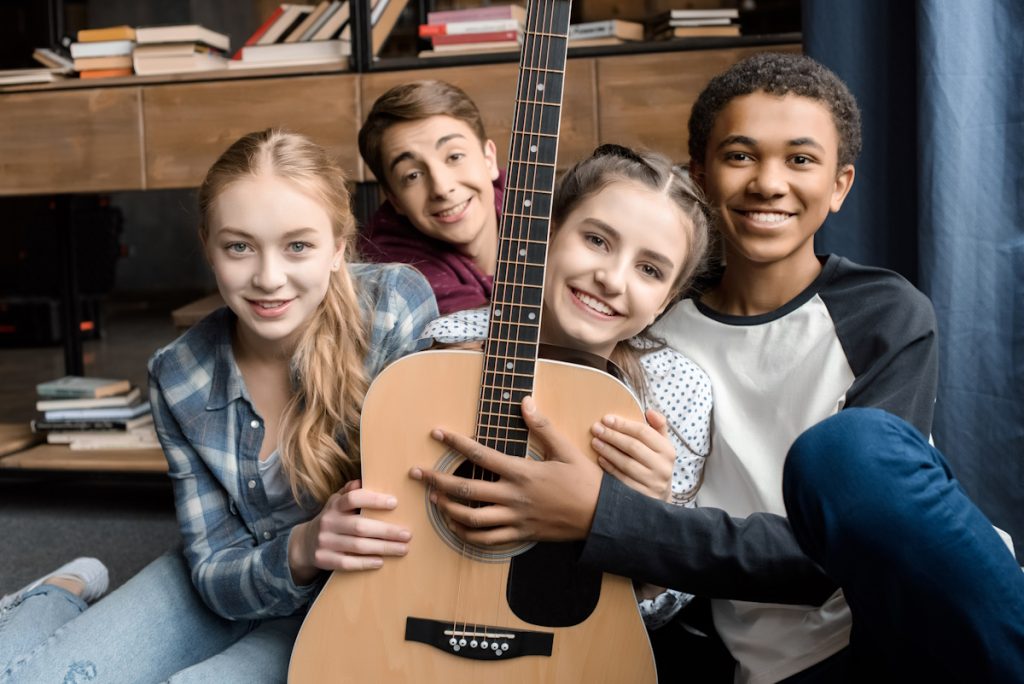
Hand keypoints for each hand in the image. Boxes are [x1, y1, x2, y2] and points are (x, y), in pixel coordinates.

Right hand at [288, 479, 410, 584]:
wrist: (305, 543)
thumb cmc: (332, 519)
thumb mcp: (337, 502)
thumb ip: (350, 492)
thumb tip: (363, 480)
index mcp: (334, 505)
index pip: (353, 498)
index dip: (373, 500)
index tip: (395, 502)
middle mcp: (328, 522)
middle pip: (360, 526)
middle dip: (386, 531)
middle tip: (407, 534)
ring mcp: (325, 542)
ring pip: (357, 546)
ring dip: (383, 548)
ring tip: (402, 548)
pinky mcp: (324, 559)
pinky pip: (347, 563)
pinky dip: (365, 563)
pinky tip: (381, 561)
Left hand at [409, 396, 601, 545]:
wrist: (601, 517)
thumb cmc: (585, 481)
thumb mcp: (566, 449)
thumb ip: (542, 426)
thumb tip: (525, 402)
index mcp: (522, 472)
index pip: (481, 455)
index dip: (456, 443)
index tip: (437, 434)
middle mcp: (513, 497)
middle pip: (466, 490)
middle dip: (437, 480)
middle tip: (417, 474)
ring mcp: (515, 519)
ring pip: (471, 518)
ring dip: (447, 509)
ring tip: (433, 499)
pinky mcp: (520, 536)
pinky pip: (486, 540)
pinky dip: (466, 534)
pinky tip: (456, 526)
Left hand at [592, 409, 674, 500]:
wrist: (660, 496)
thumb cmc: (656, 463)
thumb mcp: (662, 445)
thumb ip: (658, 426)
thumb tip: (650, 412)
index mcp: (668, 450)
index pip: (644, 433)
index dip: (624, 424)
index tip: (606, 418)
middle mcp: (663, 467)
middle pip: (633, 447)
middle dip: (612, 436)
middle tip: (596, 428)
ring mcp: (653, 483)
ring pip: (626, 464)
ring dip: (608, 451)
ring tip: (595, 441)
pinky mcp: (642, 496)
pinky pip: (622, 480)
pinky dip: (610, 468)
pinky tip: (600, 459)